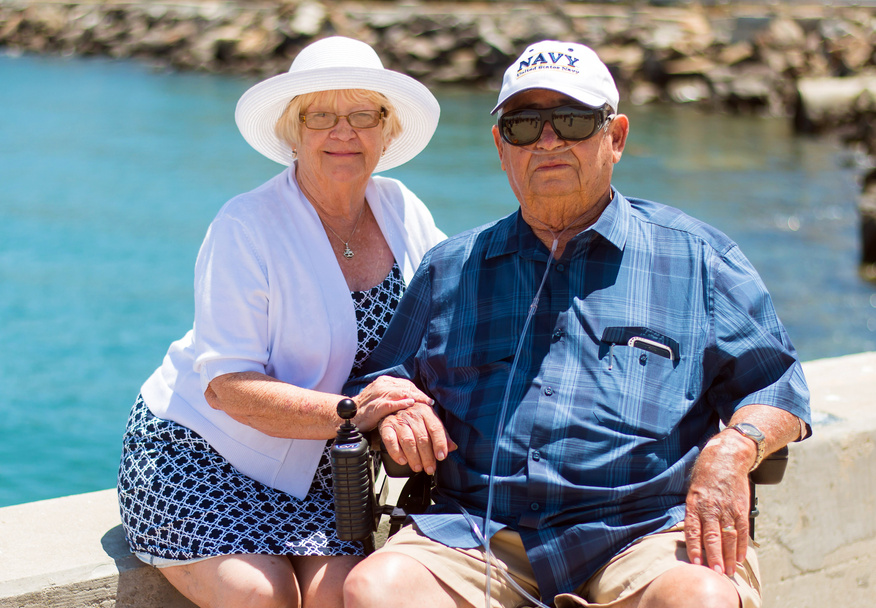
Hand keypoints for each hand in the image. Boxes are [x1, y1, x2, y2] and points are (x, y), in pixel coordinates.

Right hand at [352, 376, 433, 432]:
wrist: (351, 416)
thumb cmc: (368, 408)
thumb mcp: (383, 397)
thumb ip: (396, 395)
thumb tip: (413, 399)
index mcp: (384, 382)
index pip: (406, 384)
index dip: (418, 391)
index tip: (427, 399)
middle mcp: (382, 385)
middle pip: (406, 387)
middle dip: (419, 395)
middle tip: (429, 402)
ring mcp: (378, 395)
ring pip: (400, 393)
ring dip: (414, 397)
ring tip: (424, 403)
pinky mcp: (375, 406)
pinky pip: (391, 403)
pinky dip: (401, 403)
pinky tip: (410, 404)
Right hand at [378, 402, 456, 475]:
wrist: (394, 405)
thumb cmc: (415, 416)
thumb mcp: (430, 421)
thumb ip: (442, 434)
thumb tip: (453, 447)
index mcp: (426, 412)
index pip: (435, 428)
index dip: (439, 443)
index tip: (441, 457)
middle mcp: (412, 414)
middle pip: (422, 438)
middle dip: (427, 456)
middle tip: (430, 468)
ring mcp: (399, 420)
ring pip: (408, 441)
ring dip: (414, 457)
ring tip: (418, 467)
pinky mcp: (386, 426)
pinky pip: (390, 441)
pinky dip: (396, 453)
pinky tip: (403, 461)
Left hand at [684, 431, 753, 575]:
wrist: (728, 457)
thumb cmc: (707, 475)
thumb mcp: (693, 490)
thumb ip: (693, 512)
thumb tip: (692, 534)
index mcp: (695, 503)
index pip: (693, 530)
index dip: (694, 548)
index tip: (695, 563)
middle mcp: (711, 507)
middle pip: (712, 537)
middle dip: (714, 557)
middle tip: (715, 574)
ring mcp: (727, 508)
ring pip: (728, 537)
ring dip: (729, 556)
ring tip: (729, 571)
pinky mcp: (741, 508)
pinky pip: (741, 530)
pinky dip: (742, 545)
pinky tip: (741, 557)